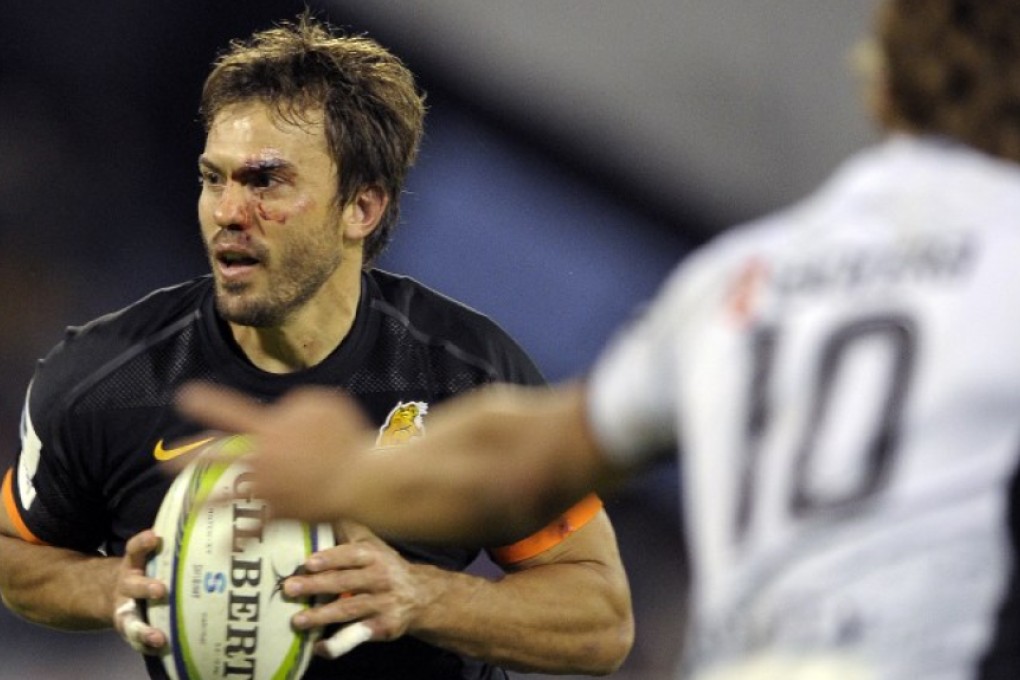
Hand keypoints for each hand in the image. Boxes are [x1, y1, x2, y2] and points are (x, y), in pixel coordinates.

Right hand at [112, 530, 167, 653]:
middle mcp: (127, 585)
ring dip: (142, 629)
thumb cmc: (145, 567)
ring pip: (130, 620)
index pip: (135, 549)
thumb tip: (210, 517)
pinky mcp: (129, 627)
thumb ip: (167, 543)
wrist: (108, 591)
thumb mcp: (147, 554)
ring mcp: (125, 609)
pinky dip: (146, 645)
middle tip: (161, 589)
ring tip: (157, 638)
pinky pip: (135, 639)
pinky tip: (161, 649)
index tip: (154, 537)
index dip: (143, 543)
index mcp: (133, 563)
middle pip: (134, 586)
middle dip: (146, 587)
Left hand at [176, 383, 373, 522]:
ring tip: (186, 504)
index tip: (183, 397)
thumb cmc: (344, 439)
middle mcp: (259, 462)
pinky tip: (219, 548)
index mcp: (267, 431)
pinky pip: (254, 529)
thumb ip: (296, 404)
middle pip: (215, 458)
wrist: (356, 482)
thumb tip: (281, 416)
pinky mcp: (279, 515)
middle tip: (166, 458)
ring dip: (202, 500)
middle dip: (188, 458)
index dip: (206, 403)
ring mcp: (266, 491)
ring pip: (226, 496)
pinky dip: (237, 539)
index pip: (229, 412)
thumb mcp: (322, 404)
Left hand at [284, 521, 429, 658]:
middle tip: (290, 588)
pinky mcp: (382, 628)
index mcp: (374, 556)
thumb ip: (348, 530)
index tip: (309, 563)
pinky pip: (356, 637)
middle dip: (316, 586)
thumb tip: (321, 507)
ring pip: (349, 610)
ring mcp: (381, 605)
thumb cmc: (384, 566)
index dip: (331, 558)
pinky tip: (319, 647)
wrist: (419, 596)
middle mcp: (380, 579)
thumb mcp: (371, 544)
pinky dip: (338, 644)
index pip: (351, 555)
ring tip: (297, 620)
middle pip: (345, 583)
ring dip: (322, 616)